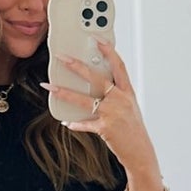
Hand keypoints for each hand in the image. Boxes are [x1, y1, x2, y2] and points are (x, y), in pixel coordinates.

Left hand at [41, 38, 155, 169]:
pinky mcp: (105, 128)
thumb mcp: (128, 107)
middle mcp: (120, 100)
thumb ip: (115, 94)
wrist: (140, 151)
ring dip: (65, 93)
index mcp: (127, 92)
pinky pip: (85, 124)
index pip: (118, 66)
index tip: (97, 39)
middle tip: (63, 58)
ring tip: (51, 87)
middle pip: (96, 78)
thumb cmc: (133, 129)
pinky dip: (75, 123)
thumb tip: (95, 84)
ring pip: (84, 100)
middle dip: (77, 66)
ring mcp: (112, 114)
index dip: (108, 51)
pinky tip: (67, 121)